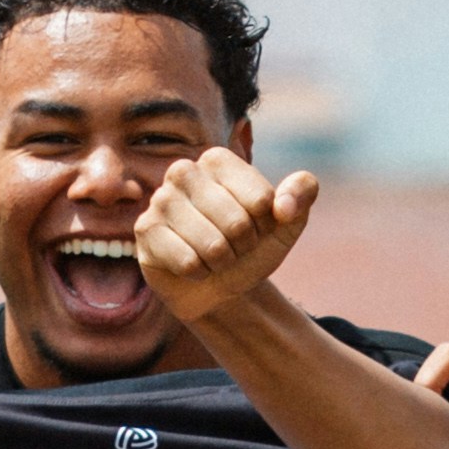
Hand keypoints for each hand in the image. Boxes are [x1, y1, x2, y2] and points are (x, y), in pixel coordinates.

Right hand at [135, 147, 319, 328]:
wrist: (220, 288)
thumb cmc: (250, 248)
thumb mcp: (287, 222)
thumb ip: (303, 194)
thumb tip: (285, 205)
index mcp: (218, 159)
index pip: (262, 200)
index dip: (266, 225)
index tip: (255, 227)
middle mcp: (184, 171)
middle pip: (238, 222)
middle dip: (244, 247)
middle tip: (233, 247)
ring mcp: (160, 200)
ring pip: (213, 245)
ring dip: (222, 263)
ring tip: (214, 257)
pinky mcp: (145, 231)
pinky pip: (188, 262)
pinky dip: (199, 273)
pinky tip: (193, 267)